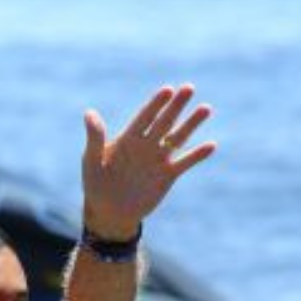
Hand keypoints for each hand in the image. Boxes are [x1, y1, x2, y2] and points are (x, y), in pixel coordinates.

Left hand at [79, 84, 215, 239]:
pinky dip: (197, 155)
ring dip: (191, 124)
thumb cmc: (96, 184)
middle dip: (176, 105)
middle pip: (164, 121)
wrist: (109, 212)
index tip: (167, 90)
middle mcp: (146, 144)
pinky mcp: (168, 176)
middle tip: (189, 88)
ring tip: (205, 108)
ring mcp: (158, 159)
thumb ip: (95, 137)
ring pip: (178, 138)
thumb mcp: (91, 160)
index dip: (156, 104)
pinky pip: (184, 163)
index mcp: (128, 138)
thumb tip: (89, 113)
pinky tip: (211, 144)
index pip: (145, 116)